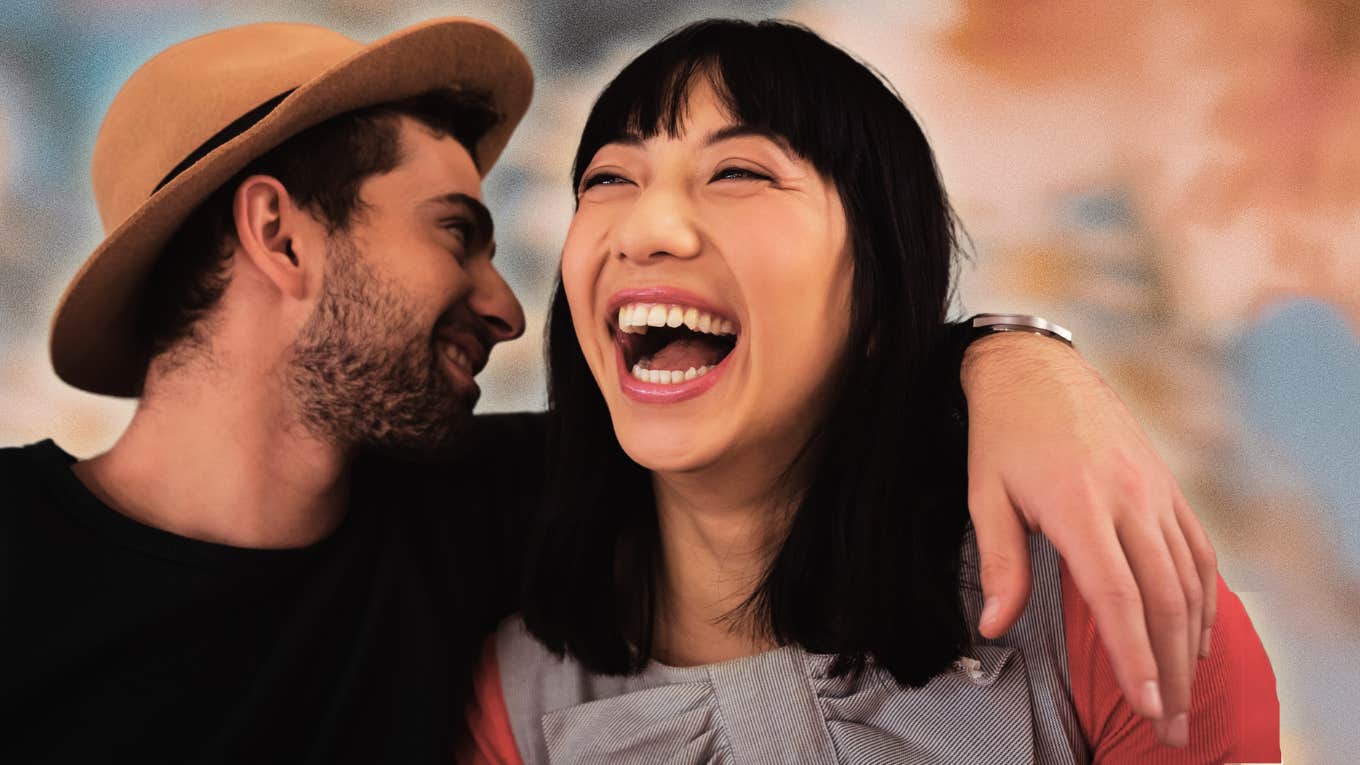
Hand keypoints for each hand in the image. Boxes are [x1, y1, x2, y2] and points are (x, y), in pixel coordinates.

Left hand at [960, 332, 1216, 747]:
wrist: (1033, 367)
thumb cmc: (1001, 433)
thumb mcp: (984, 493)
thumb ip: (999, 562)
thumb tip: (995, 627)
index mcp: (1079, 505)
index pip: (1118, 596)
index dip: (1135, 654)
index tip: (1148, 703)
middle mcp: (1128, 499)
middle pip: (1165, 599)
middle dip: (1172, 668)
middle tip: (1171, 723)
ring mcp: (1155, 491)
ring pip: (1190, 579)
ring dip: (1193, 642)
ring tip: (1187, 694)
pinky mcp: (1166, 485)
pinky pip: (1198, 550)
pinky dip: (1206, 597)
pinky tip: (1200, 634)